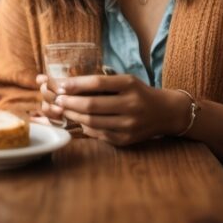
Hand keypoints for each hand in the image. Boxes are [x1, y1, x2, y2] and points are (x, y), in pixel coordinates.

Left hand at [36, 73, 189, 145]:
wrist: (165, 112)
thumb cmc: (140, 93)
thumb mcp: (126, 82)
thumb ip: (103, 84)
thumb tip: (69, 86)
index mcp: (130, 85)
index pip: (97, 84)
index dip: (76, 84)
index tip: (60, 85)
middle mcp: (131, 105)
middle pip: (92, 105)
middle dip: (70, 103)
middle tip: (57, 100)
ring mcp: (129, 125)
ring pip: (92, 122)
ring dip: (74, 116)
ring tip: (64, 111)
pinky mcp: (126, 140)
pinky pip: (99, 134)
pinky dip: (86, 127)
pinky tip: (80, 121)